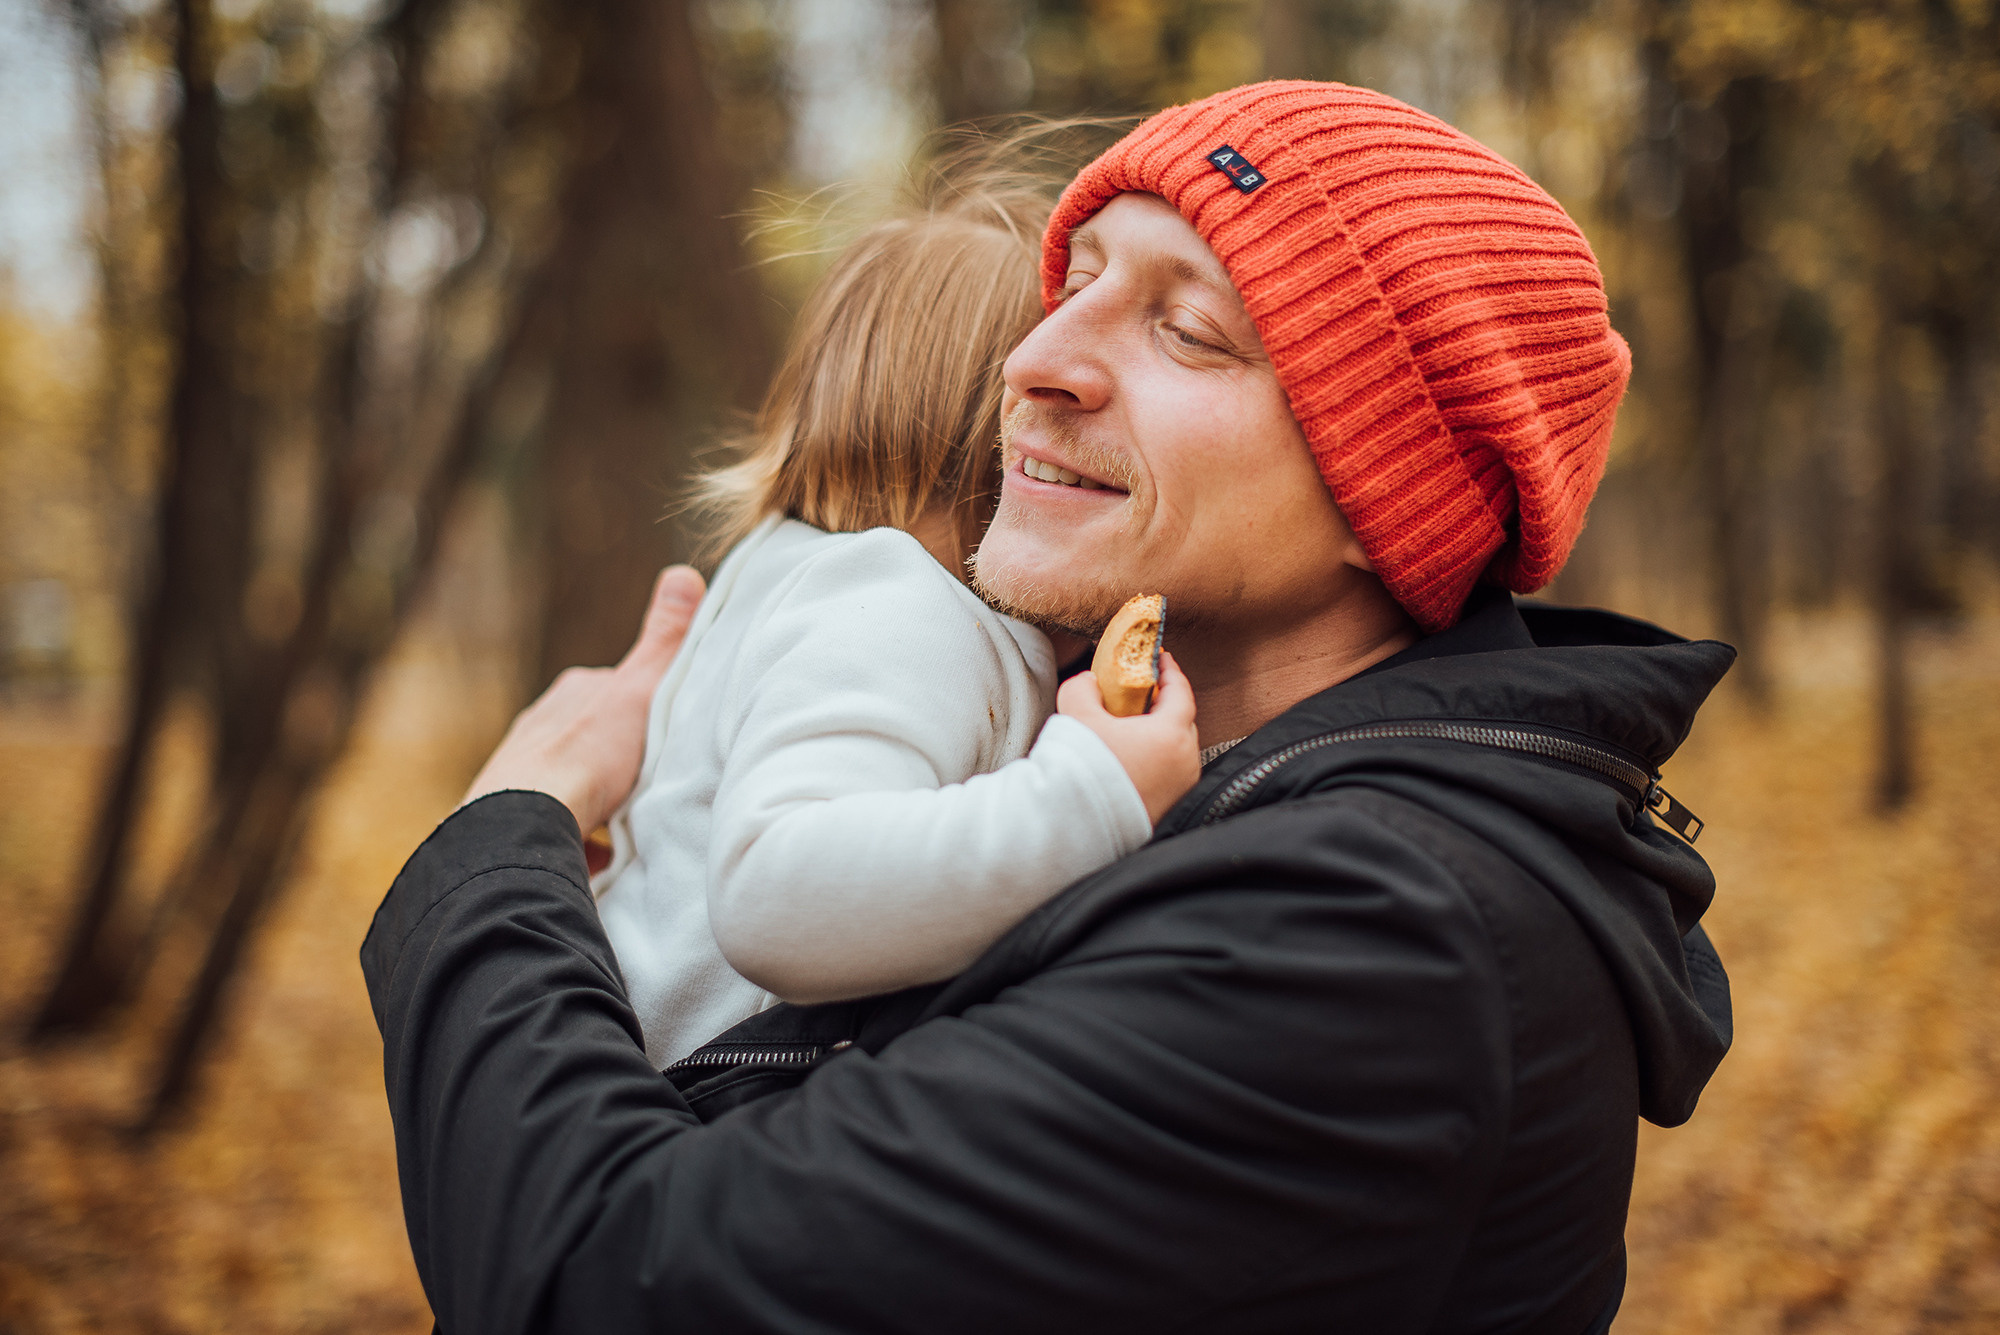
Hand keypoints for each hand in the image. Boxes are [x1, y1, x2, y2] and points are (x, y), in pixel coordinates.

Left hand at [462, 565, 704, 832]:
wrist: (522, 823)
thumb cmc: (587, 757)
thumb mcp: (641, 690)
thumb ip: (664, 640)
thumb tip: (684, 571)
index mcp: (572, 693)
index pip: (616, 690)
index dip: (646, 709)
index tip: (671, 731)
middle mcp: (540, 726)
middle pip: (593, 737)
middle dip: (619, 756)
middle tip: (654, 780)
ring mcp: (521, 772)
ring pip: (571, 780)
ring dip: (597, 799)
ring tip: (628, 822)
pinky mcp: (513, 817)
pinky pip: (555, 827)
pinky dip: (580, 838)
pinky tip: (601, 855)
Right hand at [1057, 651, 1200, 823]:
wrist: (1077, 828)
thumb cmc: (1083, 770)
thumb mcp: (1076, 716)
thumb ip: (1083, 688)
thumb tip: (1090, 683)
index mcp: (1171, 736)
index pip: (1182, 692)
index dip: (1170, 671)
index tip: (1160, 657)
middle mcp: (1185, 763)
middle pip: (1182, 721)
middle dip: (1164, 702)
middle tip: (1143, 690)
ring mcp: (1181, 789)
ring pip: (1177, 749)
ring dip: (1160, 733)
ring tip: (1132, 725)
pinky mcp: (1170, 809)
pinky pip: (1170, 773)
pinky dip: (1157, 758)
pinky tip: (1131, 757)